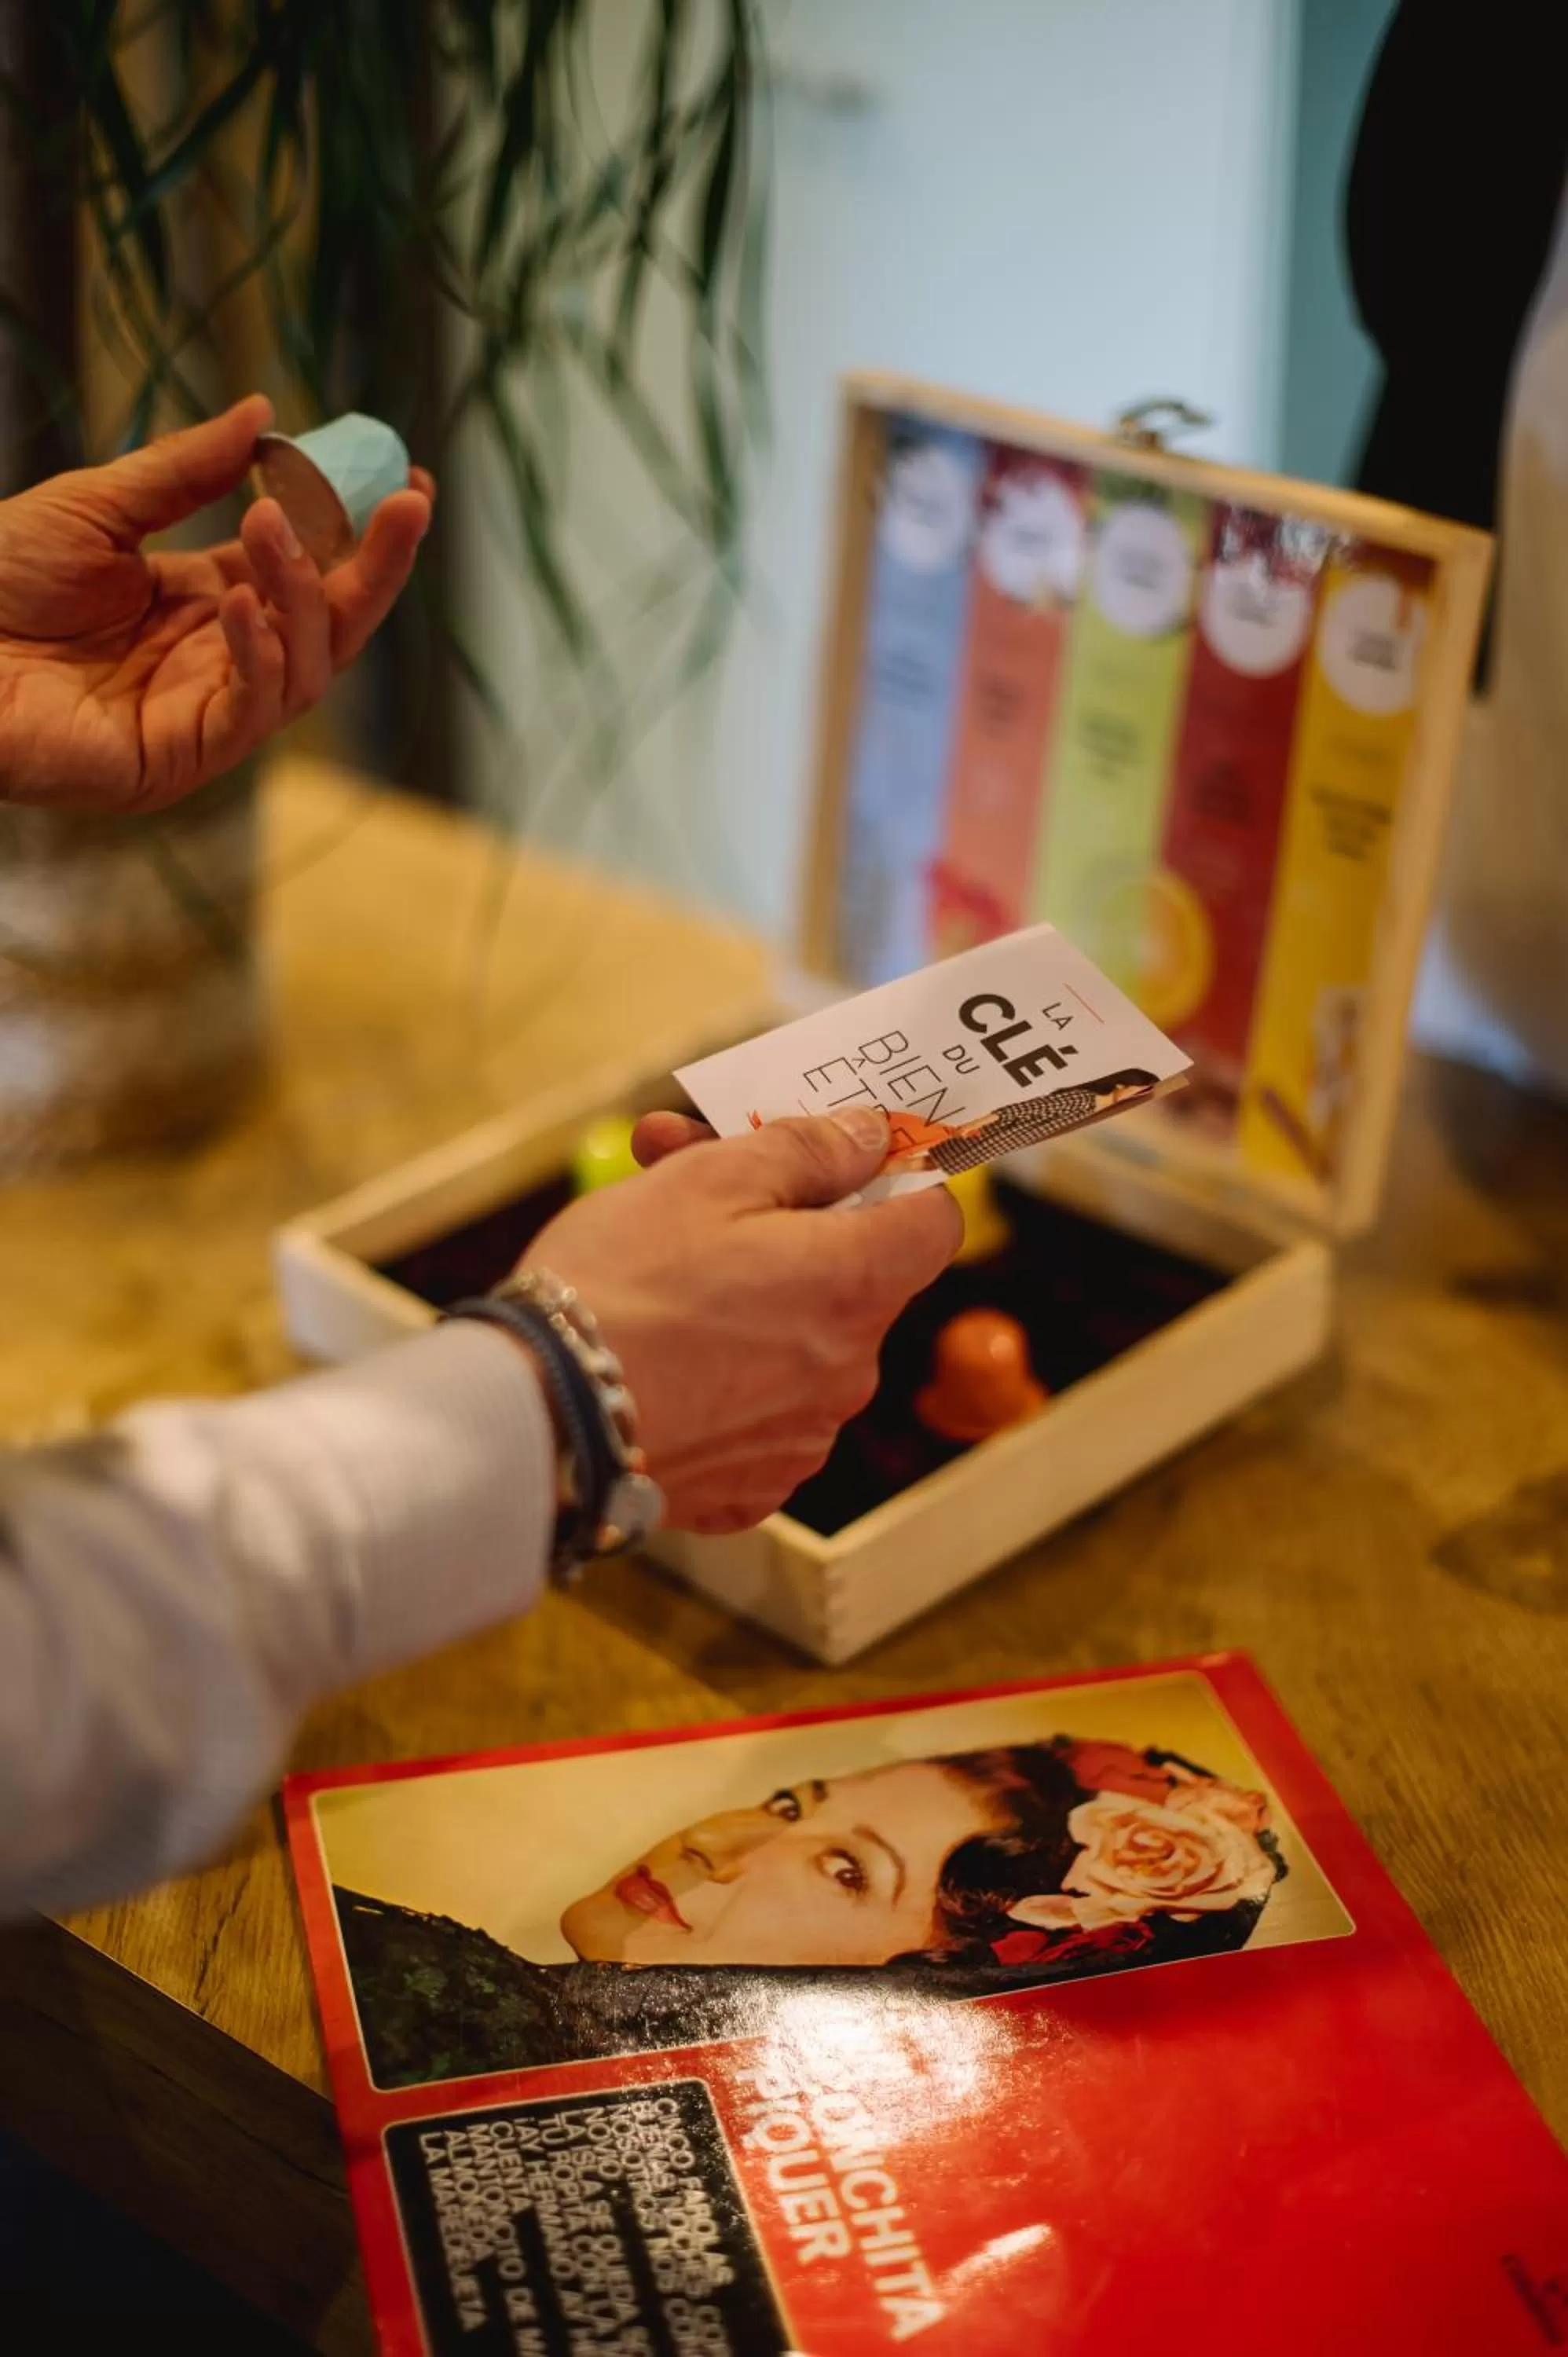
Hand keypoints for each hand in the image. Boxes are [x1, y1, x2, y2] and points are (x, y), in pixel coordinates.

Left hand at [0, 395, 432, 814]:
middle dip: (378, 567)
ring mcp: (206, 716)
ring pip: (307, 668)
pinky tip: (240, 598)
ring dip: (304, 594)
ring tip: (271, 523)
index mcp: (206, 604)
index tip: (407, 479)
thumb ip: (184, 471)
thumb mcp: (98, 506)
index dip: (361, 531)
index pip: (309, 572)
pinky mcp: (181, 759)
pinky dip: (260, 655)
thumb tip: (263, 416)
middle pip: (332, 625)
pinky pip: (253, 711)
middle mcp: (220, 662)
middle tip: (408, 503)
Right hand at [524, 1108, 960, 1532]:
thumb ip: (805, 1150)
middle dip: (783, 1221)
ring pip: (801, 1342)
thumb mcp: (707, 1180)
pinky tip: (660, 1348)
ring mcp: (801, 1438)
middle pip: (852, 1276)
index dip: (890, 1179)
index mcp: (854, 1286)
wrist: (534, 1419)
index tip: (836, 1157)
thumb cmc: (616, 1287)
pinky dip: (724, 1374)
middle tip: (688, 1174)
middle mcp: (848, 1373)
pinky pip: (759, 1410)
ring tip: (652, 1262)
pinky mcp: (750, 1486)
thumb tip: (870, 1138)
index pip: (933, 1221)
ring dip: (749, 1295)